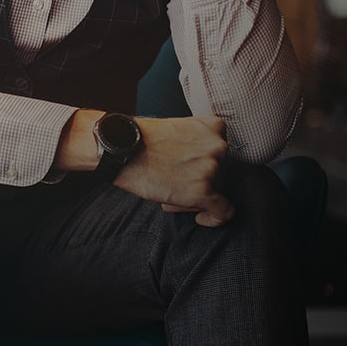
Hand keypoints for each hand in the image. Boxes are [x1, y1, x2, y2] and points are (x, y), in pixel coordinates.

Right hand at [114, 115, 233, 227]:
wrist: (123, 149)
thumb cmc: (143, 140)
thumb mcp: (178, 128)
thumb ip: (196, 142)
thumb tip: (199, 166)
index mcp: (213, 127)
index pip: (221, 153)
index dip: (204, 165)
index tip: (193, 172)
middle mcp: (218, 146)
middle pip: (221, 173)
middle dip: (200, 181)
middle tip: (175, 183)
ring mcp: (213, 169)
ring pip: (218, 191)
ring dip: (198, 196)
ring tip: (172, 193)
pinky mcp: (204, 192)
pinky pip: (222, 212)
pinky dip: (214, 218)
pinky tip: (201, 218)